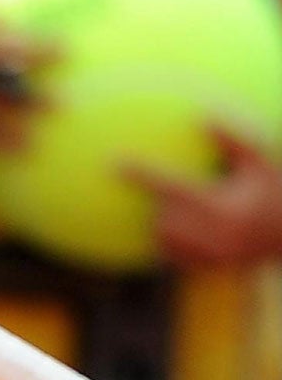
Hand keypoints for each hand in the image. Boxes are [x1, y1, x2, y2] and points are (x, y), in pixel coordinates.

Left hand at [125, 130, 281, 267]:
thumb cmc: (276, 188)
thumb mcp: (261, 160)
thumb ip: (233, 139)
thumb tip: (203, 112)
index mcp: (224, 208)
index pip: (173, 188)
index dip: (143, 175)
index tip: (114, 161)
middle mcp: (214, 236)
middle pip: (162, 218)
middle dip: (156, 203)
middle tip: (136, 182)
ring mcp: (210, 256)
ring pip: (163, 239)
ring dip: (160, 221)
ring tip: (166, 205)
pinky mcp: (208, 267)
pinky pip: (173, 255)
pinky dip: (168, 240)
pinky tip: (174, 224)